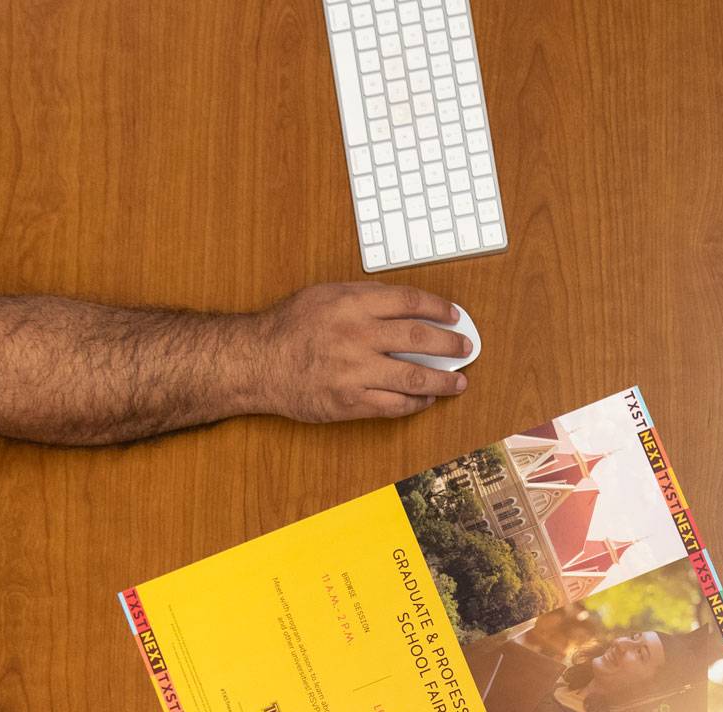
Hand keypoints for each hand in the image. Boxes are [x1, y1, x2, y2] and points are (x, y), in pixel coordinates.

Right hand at [256, 282, 472, 422]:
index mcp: (352, 304)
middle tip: (466, 348)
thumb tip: (406, 305)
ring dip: (443, 381)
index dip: (439, 309)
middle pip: (419, 339)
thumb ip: (364, 297)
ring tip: (459, 382)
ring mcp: (355, 372)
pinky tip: (426, 399)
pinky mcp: (351, 402)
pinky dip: (416, 403)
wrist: (256, 363)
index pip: (409, 302)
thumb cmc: (289, 327)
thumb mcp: (324, 295)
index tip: (455, 316)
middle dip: (450, 345)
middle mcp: (357, 336)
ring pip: (414, 377)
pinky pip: (395, 405)